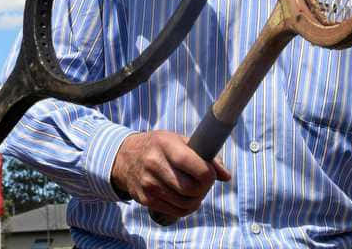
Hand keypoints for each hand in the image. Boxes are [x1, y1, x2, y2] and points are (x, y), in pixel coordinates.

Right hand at [110, 130, 229, 217]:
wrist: (125, 157)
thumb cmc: (159, 147)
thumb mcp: (179, 141)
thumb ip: (205, 155)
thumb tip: (226, 176)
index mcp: (165, 145)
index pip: (197, 168)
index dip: (209, 174)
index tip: (209, 172)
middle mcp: (154, 164)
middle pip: (192, 189)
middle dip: (204, 188)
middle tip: (203, 182)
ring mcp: (149, 184)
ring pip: (186, 203)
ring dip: (196, 199)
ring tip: (194, 189)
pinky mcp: (145, 199)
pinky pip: (176, 211)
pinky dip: (186, 207)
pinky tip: (185, 197)